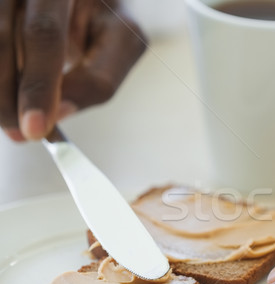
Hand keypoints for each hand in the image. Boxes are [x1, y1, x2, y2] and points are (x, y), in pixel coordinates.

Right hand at [0, 0, 145, 140]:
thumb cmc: (106, 16)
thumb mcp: (121, 41)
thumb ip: (98, 78)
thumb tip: (57, 116)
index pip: (43, 34)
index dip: (37, 85)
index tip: (34, 128)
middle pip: (2, 38)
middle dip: (9, 96)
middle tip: (20, 134)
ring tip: (12, 120)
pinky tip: (7, 100)